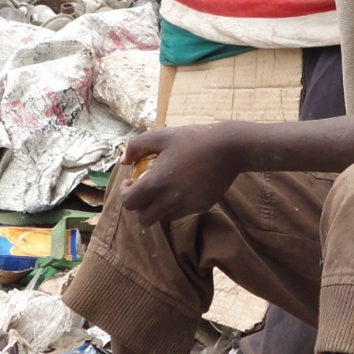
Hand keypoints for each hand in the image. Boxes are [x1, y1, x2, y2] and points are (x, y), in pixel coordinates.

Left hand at [118, 124, 241, 225]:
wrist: (230, 147)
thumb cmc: (194, 138)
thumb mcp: (162, 135)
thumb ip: (137, 146)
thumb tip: (123, 161)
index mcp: (158, 182)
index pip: (130, 202)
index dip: (125, 193)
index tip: (130, 182)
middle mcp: (171, 199)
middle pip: (144, 218)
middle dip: (139, 206)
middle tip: (143, 190)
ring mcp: (188, 205)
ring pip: (163, 217)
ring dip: (157, 207)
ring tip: (163, 188)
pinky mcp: (202, 207)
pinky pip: (182, 212)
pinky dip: (176, 204)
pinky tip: (182, 186)